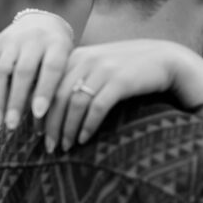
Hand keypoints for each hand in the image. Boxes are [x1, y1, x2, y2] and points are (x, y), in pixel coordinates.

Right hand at [0, 9, 74, 129]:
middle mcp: (34, 39)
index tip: (38, 114)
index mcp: (58, 45)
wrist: (44, 23)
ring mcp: (13, 38)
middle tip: (11, 125)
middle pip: (23, 71)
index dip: (44, 91)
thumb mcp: (65, 67)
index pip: (51, 68)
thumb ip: (53, 90)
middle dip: (16, 100)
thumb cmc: (59, 57)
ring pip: (1, 69)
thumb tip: (38, 124)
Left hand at [44, 40, 202, 151]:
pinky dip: (88, 126)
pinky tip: (84, 139)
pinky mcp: (121, 81)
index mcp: (77, 56)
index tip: (36, 131)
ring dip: (68, 129)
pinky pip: (97, 107)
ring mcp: (104, 69)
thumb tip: (53, 107)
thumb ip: (78, 78)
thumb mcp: (100, 67)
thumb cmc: (130, 69)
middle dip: (50, 125)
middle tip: (48, 146)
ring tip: (65, 147)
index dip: (39, 110)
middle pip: (57, 96)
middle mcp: (87, 59)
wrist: (166, 60)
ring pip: (75, 103)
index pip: (48, 85)